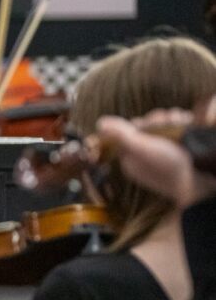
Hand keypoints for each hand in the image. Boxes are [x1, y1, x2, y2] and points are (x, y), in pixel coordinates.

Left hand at [97, 108, 215, 208]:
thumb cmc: (168, 166)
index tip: (146, 123)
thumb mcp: (140, 148)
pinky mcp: (179, 151)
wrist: (199, 181)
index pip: (127, 131)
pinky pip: (176, 130)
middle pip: (146, 126)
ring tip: (180, 122)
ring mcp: (162, 153)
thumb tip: (100, 123)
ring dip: (171, 119)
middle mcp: (144, 155)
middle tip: (168, 121)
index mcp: (130, 157)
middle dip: (157, 120)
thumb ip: (120, 136)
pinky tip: (186, 122)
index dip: (138, 124)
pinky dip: (181, 124)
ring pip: (162, 126)